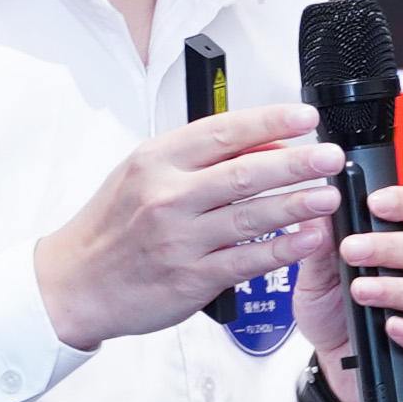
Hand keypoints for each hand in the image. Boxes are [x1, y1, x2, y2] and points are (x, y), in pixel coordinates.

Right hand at [32, 101, 331, 350]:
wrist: (72, 284)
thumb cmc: (111, 227)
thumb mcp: (142, 176)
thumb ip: (197, 159)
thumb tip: (260, 143)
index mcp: (156, 161)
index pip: (222, 132)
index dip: (270, 121)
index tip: (305, 117)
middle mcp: (167, 196)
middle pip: (244, 172)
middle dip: (296, 162)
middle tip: (329, 157)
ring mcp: (180, 239)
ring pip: (251, 216)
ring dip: (297, 204)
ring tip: (329, 195)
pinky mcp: (192, 278)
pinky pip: (247, 260)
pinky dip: (283, 248)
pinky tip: (309, 238)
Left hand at [316, 179, 402, 382]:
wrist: (331, 362)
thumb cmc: (332, 311)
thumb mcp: (314, 278)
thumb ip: (319, 249)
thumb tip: (317, 211)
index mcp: (399, 247)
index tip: (375, 203)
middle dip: (390, 247)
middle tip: (352, 250)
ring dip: (394, 288)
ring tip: (359, 291)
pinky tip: (390, 326)